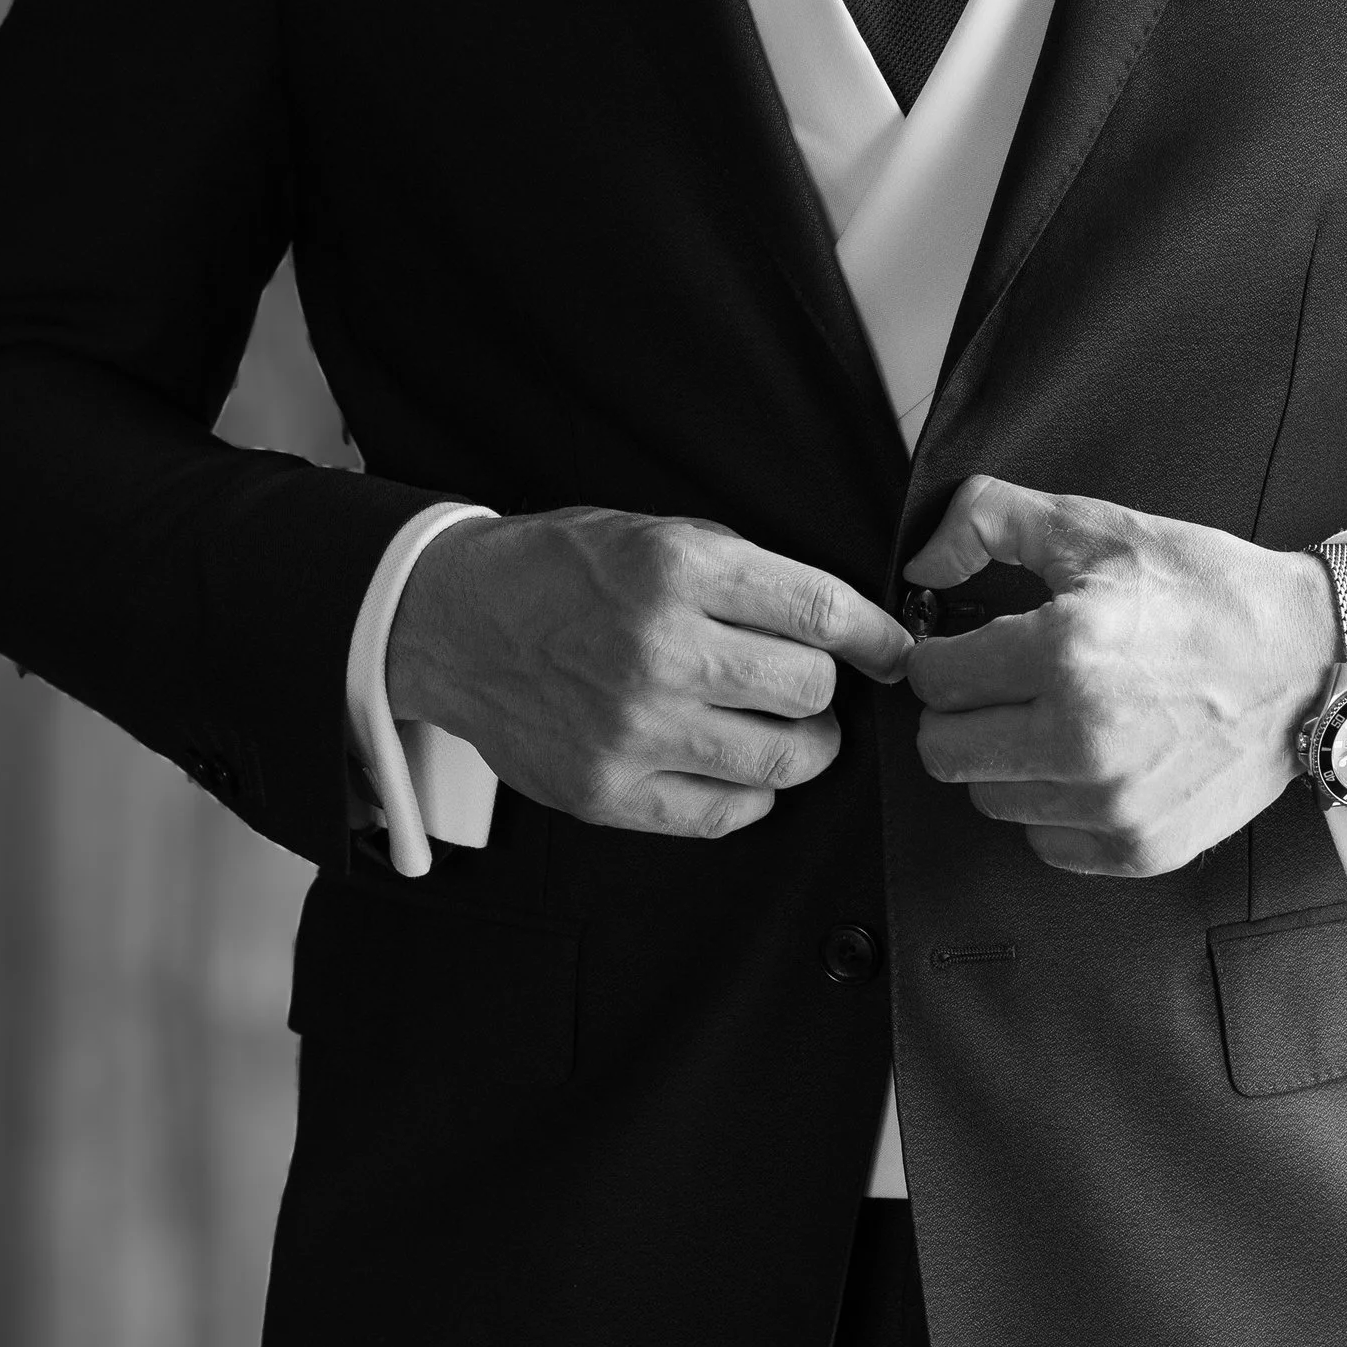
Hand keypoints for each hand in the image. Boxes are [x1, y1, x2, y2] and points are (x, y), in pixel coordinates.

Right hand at [387, 509, 912, 842]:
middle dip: (826, 687)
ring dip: (802, 746)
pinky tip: (733, 765)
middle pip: (811, 689)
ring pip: (781, 758)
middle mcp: (659, 649)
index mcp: (677, 570)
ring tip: (785, 730)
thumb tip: (844, 623)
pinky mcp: (608, 791)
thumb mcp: (655, 533)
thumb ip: (744, 574)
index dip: (877, 637)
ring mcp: (633, 728)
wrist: (453, 621)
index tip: (894, 651)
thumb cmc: (561, 572)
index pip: (820, 613)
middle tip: (809, 685)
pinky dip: (750, 794)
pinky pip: (725, 813)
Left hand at [904, 475, 1338, 876]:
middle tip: (999, 685)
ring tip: (1054, 717)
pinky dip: (1053, 804)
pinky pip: (1044, 840)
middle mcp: (1082, 738)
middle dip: (959, 711)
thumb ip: (989, 520)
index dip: (940, 653)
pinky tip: (1089, 760)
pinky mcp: (1139, 847)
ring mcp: (1112, 804)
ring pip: (988, 798)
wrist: (1310, 659)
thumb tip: (923, 562)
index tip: (966, 647)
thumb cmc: (1208, 593)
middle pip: (943, 751)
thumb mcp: (1099, 527)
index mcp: (1064, 652)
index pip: (932, 678)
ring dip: (1006, 759)